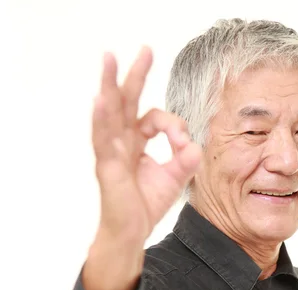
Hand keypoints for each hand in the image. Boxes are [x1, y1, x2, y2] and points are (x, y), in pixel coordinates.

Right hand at [83, 47, 201, 289]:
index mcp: (135, 141)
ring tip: (109, 59)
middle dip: (135, 74)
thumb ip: (186, 159)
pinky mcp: (107, 166)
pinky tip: (102, 99)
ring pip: (109, 111)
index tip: (183, 142)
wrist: (131, 232)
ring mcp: (111, 151)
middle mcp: (121, 141)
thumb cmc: (145, 203)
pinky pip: (103, 139)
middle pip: (126, 101)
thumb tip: (195, 144)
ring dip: (110, 83)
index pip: (154, 117)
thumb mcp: (173, 177)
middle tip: (145, 49)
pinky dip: (102, 118)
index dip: (172, 124)